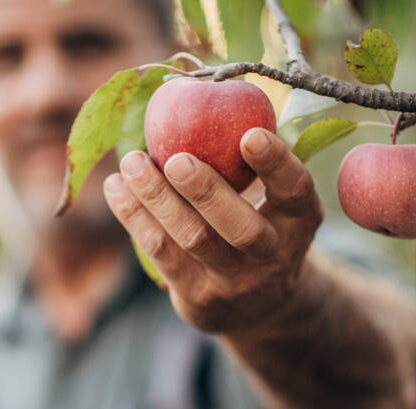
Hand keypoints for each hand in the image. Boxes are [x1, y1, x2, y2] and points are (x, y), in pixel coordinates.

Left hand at [103, 128, 322, 332]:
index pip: (294, 192)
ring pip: (191, 240)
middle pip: (241, 229)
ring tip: (131, 162)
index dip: (275, 164)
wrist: (259, 307)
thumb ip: (249, 162)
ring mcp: (235, 282)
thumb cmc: (260, 225)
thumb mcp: (274, 201)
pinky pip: (160, 253)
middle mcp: (273, 255)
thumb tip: (203, 93)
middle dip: (206, 192)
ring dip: (156, 198)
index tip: (250, 134)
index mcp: (298, 221)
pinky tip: (117, 187)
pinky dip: (134, 217)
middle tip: (176, 159)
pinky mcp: (198, 299)